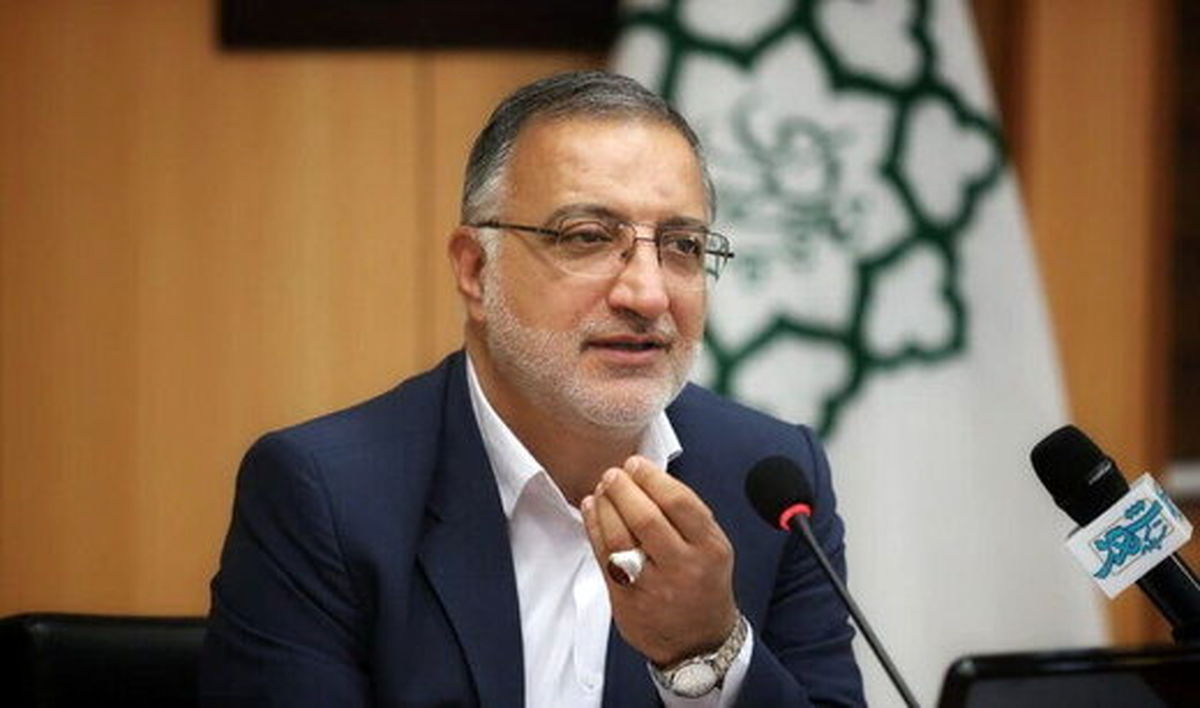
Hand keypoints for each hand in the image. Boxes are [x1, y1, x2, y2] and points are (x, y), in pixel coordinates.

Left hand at [581, 455, 738, 666]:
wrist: (698, 642)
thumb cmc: (703, 584)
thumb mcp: (713, 548)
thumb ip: (687, 515)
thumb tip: (648, 478)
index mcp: (709, 548)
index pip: (679, 502)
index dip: (652, 478)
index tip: (637, 464)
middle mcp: (682, 567)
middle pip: (645, 517)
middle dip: (623, 489)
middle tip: (613, 474)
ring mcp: (652, 586)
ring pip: (619, 538)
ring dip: (605, 506)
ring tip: (601, 490)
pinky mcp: (626, 600)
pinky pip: (603, 557)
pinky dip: (593, 529)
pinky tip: (592, 510)